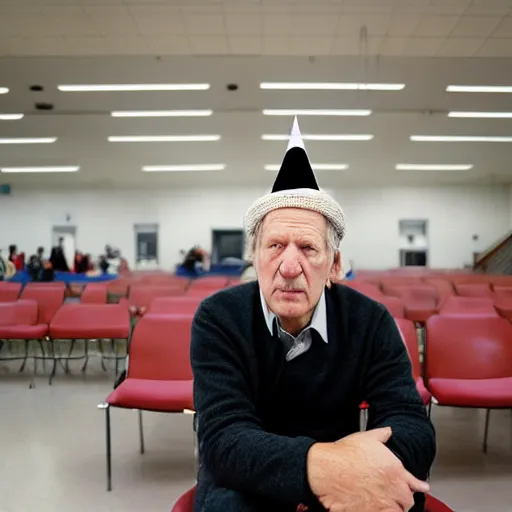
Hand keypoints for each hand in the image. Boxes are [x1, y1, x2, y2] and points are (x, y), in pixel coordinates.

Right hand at [306, 427, 428, 511]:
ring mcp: (383, 505)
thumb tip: (388, 431)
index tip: (421, 488)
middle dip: (402, 498)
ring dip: (393, 507)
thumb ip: (381, 435)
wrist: (327, 470)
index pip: (415, 484)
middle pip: (407, 502)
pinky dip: (380, 511)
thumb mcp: (366, 438)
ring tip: (384, 503)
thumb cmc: (345, 454)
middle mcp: (393, 490)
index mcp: (395, 471)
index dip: (418, 486)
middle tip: (393, 494)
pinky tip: (373, 507)